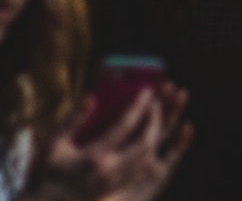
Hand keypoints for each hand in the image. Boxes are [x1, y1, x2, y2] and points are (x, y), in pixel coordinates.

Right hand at [38, 84, 191, 200]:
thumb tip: (91, 96)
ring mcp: (116, 182)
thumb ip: (73, 120)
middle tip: (156, 103)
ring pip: (148, 157)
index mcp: (94, 158)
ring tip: (156, 116)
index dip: (138, 107)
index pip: (125, 127)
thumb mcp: (52, 144)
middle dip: (156, 120)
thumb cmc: (45, 173)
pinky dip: (150, 150)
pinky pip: (143, 168)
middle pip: (146, 143)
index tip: (147, 90)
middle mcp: (110, 171)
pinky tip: (149, 137)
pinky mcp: (118, 188)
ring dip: (156, 135)